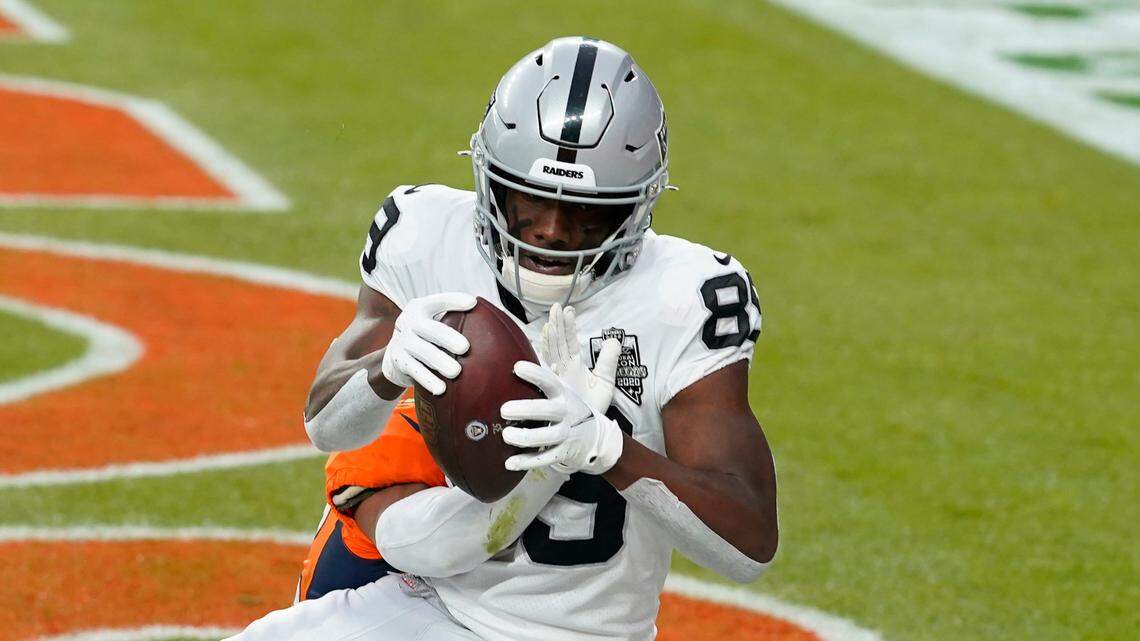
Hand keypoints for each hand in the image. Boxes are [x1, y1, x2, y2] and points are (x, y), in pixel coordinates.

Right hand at [381, 293, 475, 394]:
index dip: (453, 301)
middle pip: (430, 329)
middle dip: (448, 338)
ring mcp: (402, 341)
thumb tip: (495, 320)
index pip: (437, 301)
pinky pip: (415, 371)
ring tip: (456, 372)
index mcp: (420, 308)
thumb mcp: (432, 322)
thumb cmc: (426, 336)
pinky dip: (429, 380)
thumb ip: (453, 319)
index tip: (472, 303)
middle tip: (465, 348)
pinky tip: (441, 389)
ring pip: (423, 352)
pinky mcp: (398, 361)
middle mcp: (408, 322)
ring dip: (440, 362)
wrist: (394, 356)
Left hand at [500, 358, 623, 475]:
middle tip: (504, 410)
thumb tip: (520, 357)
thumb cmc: (571, 409)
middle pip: (546, 410)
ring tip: (506, 435)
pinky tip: (509, 463)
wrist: (598, 438)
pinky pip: (544, 458)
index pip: (549, 381)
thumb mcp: (565, 391)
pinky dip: (526, 462)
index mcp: (564, 394)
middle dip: (526, 409)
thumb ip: (547, 378)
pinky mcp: (562, 452)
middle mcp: (566, 412)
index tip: (516, 367)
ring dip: (524, 437)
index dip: (534, 374)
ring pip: (545, 437)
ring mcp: (566, 434)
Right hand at [539, 303, 620, 411]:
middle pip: (559, 343)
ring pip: (552, 353)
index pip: (570, 341)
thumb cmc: (594, 407)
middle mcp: (563, 369)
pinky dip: (545, 355)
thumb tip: (615, 340)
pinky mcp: (553, 389)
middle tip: (557, 307)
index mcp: (574, 365)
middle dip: (558, 325)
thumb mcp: (606, 381)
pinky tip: (542, 343)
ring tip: (552, 319)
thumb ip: (609, 361)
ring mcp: (557, 378)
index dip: (569, 326)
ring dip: (552, 336)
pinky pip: (547, 369)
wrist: (588, 430)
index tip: (568, 310)